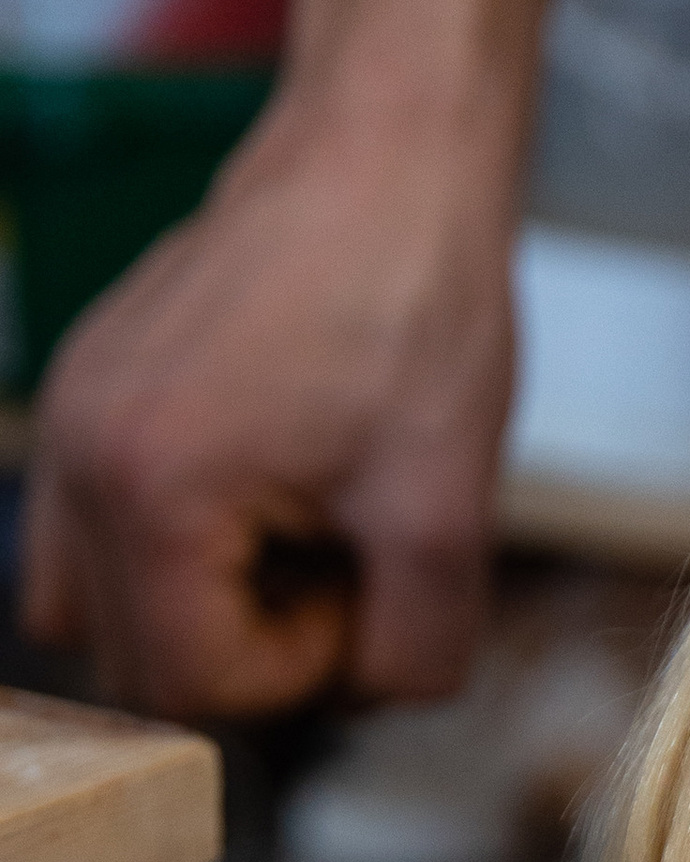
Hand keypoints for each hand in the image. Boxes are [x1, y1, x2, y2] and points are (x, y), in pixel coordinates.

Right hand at [20, 90, 517, 716]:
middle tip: (335, 568)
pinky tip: (263, 501)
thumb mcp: (445, 521)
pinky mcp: (88, 396)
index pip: (194, 688)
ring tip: (295, 542)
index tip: (360, 589)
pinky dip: (172, 557)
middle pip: (135, 665)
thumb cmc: (413, 310)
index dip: (298, 673)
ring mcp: (71, 420)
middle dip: (247, 652)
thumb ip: (409, 658)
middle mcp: (79, 456)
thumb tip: (363, 700)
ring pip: (97, 611)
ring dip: (200, 616)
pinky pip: (94, 537)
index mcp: (150, 490)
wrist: (385, 161)